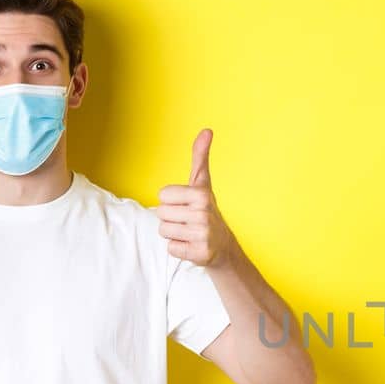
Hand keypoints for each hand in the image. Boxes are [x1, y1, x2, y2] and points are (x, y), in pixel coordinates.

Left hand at [157, 128, 236, 267]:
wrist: (223, 245)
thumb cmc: (206, 210)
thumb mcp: (202, 183)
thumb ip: (200, 156)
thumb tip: (207, 130)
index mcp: (201, 194)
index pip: (163, 196)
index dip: (171, 202)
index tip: (186, 205)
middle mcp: (204, 213)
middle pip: (161, 214)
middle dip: (171, 219)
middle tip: (188, 221)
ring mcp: (203, 234)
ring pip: (164, 231)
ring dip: (174, 234)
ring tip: (189, 232)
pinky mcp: (200, 253)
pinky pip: (171, 248)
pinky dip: (179, 249)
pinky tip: (192, 245)